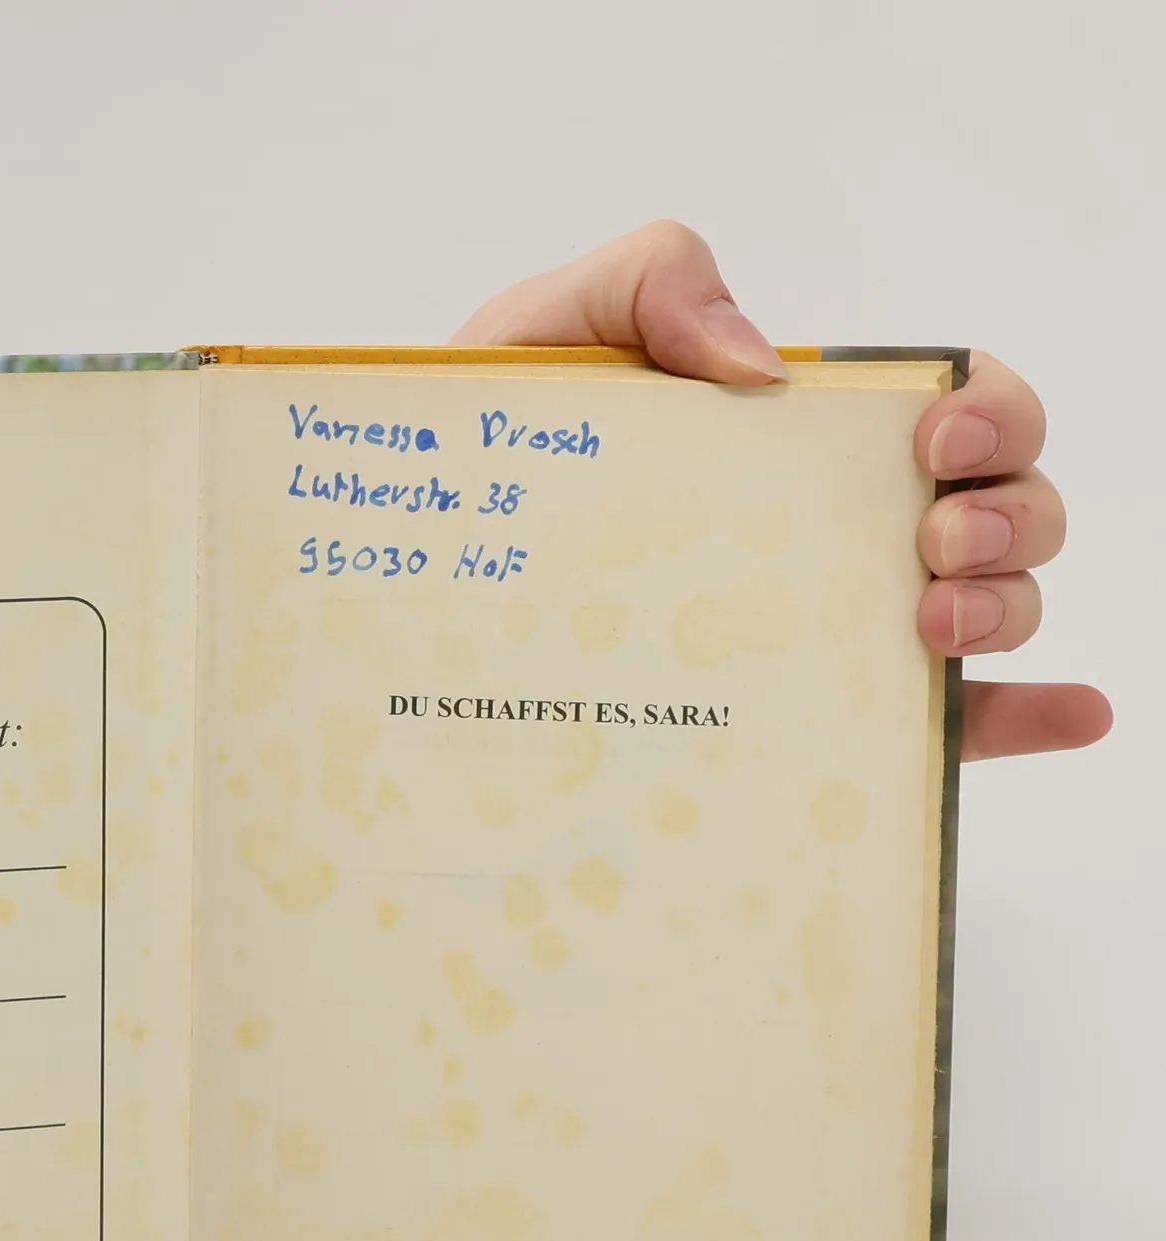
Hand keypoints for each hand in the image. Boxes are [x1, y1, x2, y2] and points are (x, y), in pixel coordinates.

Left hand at [453, 221, 1111, 762]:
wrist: (412, 559)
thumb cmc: (488, 446)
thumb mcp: (547, 333)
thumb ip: (650, 281)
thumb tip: (760, 363)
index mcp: (798, 432)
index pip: (952, 403)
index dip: (988, 408)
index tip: (935, 433)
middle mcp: (832, 529)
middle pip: (1002, 504)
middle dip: (1007, 511)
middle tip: (927, 537)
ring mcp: (822, 626)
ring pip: (987, 609)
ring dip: (1006, 608)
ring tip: (926, 627)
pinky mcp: (802, 715)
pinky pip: (933, 724)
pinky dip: (1018, 716)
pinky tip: (1064, 714)